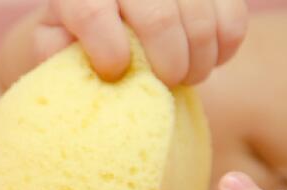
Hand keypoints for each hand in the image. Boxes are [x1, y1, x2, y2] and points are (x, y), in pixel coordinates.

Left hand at [32, 0, 247, 86]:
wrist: (109, 0)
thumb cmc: (75, 26)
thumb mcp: (54, 38)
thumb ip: (57, 53)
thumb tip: (79, 75)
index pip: (92, 13)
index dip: (108, 53)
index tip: (115, 74)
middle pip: (157, 18)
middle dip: (166, 64)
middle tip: (167, 83)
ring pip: (199, 16)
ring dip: (199, 59)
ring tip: (187, 77)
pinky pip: (232, 12)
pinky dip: (226, 44)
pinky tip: (212, 59)